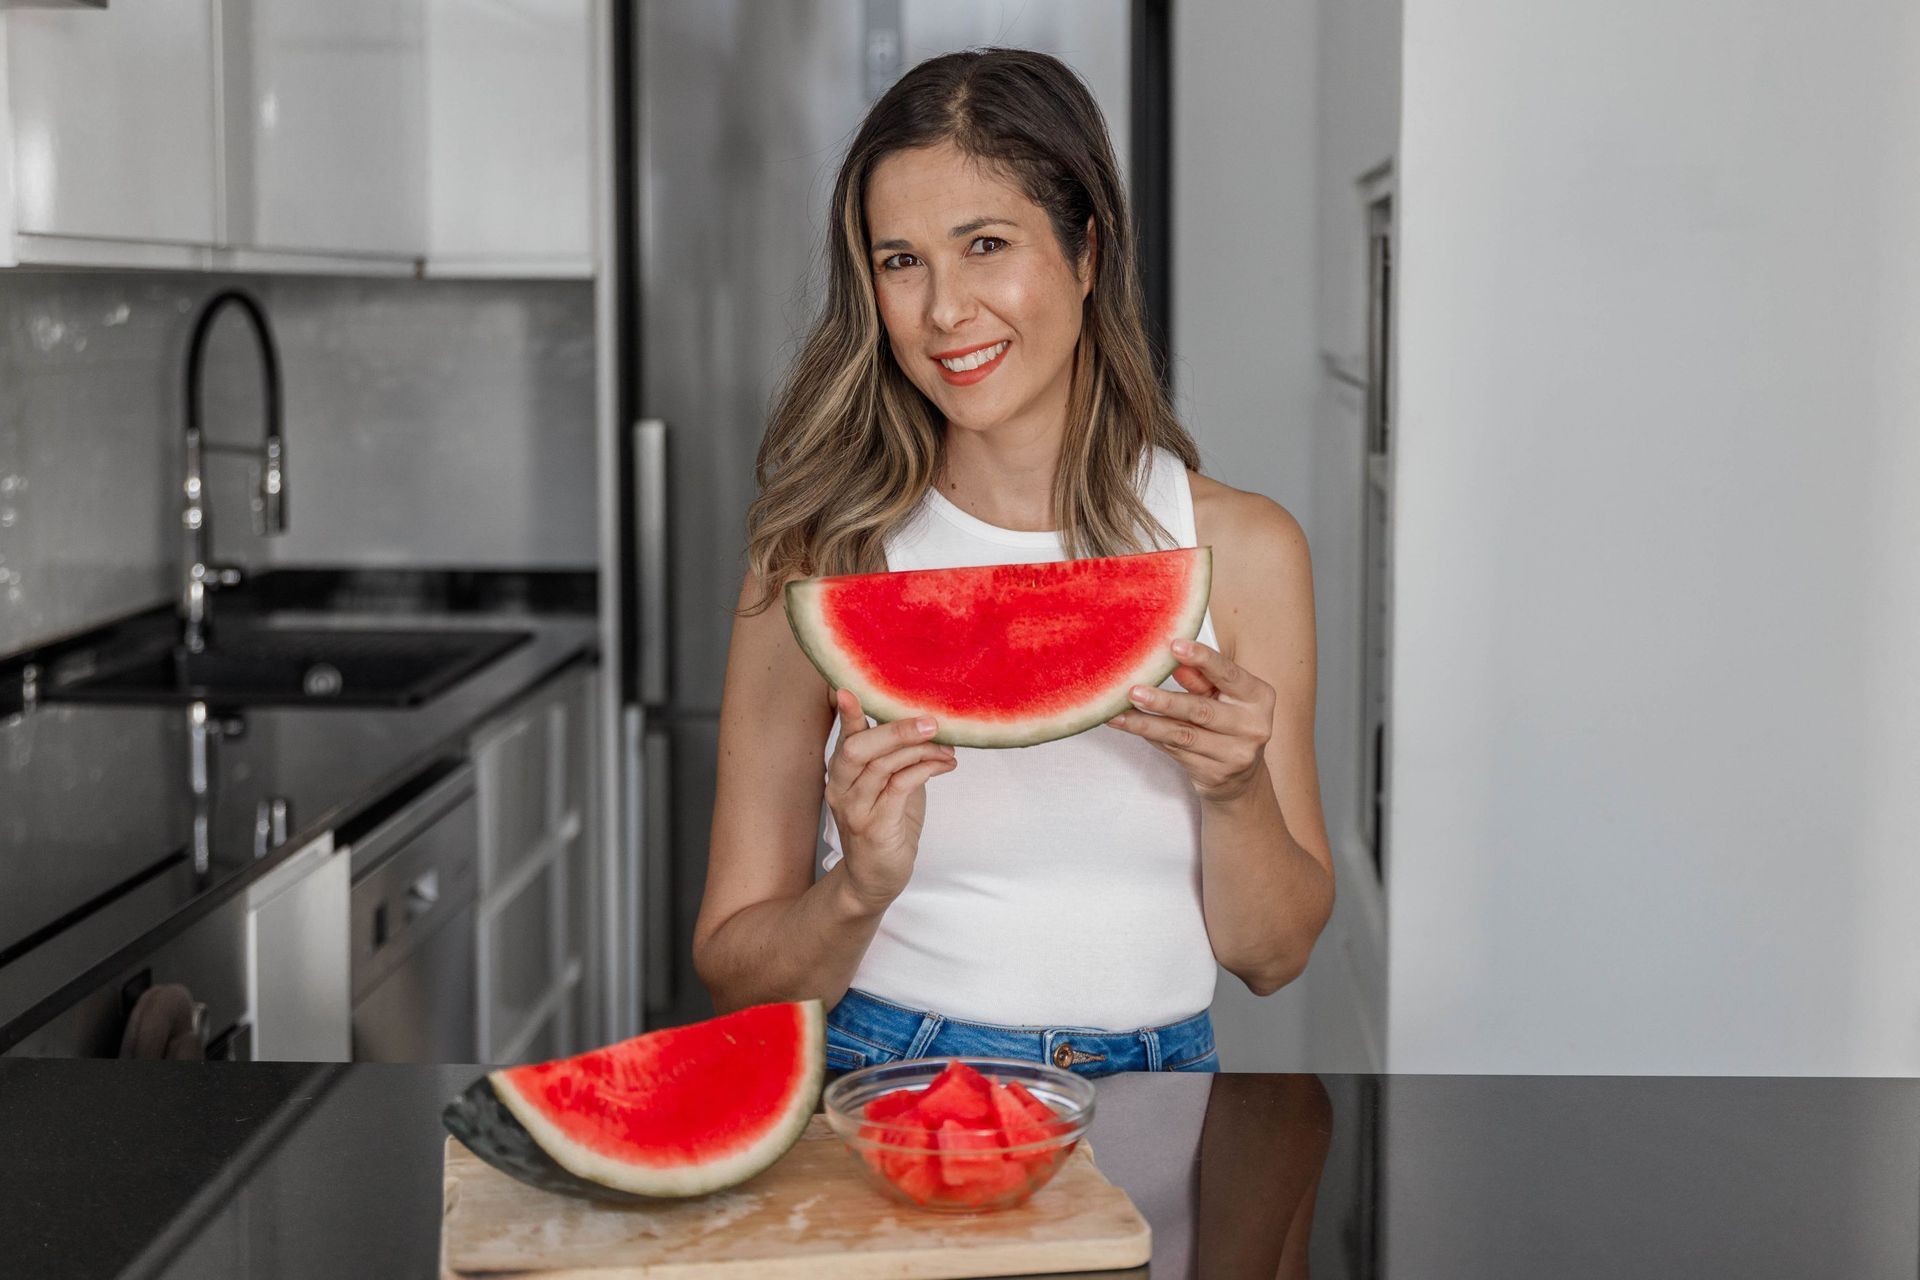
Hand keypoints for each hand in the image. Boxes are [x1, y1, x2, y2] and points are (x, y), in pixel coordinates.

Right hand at [824, 688, 956, 909]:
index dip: (847, 713)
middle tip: (931, 722)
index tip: (848, 688)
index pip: (845, 737)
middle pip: (860, 747)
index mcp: (844, 773)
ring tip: (947, 747)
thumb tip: (928, 726)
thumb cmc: (887, 827)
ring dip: (919, 750)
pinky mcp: (874, 827)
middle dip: (896, 730)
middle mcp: (841, 788)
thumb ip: (898, 757)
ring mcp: (855, 808)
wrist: (874, 880)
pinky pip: (899, 788)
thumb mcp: (891, 786)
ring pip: (882, 766)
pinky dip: (923, 770)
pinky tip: (944, 765)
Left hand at [1105, 638, 1275, 802]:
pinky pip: (1175, 751)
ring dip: (1146, 723)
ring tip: (1119, 714)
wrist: (1240, 777)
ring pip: (1182, 735)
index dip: (1202, 659)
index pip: (1228, 674)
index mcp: (1258, 697)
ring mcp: (1235, 754)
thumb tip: (1175, 662)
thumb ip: (1201, 679)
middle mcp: (1253, 726)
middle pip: (1201, 710)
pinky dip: (1150, 737)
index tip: (1174, 646)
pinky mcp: (1215, 774)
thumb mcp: (1221, 696)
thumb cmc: (1227, 722)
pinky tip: (1129, 727)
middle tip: (1134, 690)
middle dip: (1164, 700)